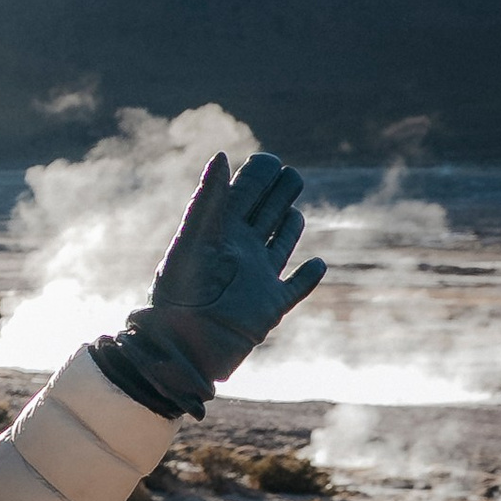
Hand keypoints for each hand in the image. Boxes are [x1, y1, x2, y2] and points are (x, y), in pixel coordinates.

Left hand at [93, 151, 323, 418]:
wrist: (186, 345)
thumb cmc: (183, 293)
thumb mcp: (193, 240)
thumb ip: (209, 199)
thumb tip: (222, 155)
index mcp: (222, 230)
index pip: (246, 191)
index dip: (259, 173)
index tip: (270, 160)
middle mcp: (242, 249)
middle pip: (269, 209)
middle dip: (281, 190)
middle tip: (289, 175)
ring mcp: (259, 276)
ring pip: (282, 242)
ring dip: (290, 226)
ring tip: (293, 213)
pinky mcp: (273, 305)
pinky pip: (297, 286)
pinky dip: (309, 276)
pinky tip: (318, 264)